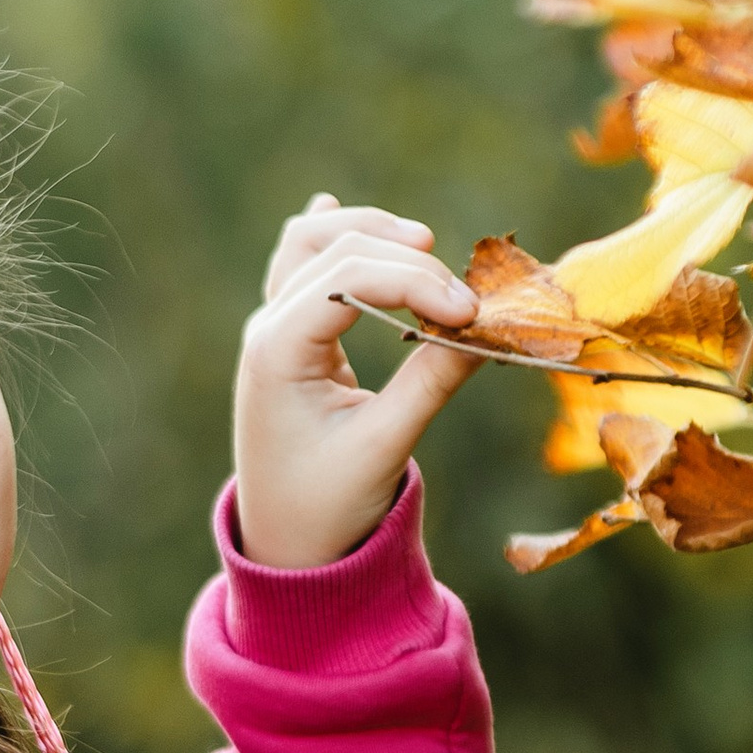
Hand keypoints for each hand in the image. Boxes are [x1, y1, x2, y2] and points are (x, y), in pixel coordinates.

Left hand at [233, 193, 478, 569]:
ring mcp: (275, 329)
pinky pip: (302, 266)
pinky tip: (337, 206)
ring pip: (309, 242)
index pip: (348, 276)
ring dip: (366, 232)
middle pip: (334, 247)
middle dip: (406, 260)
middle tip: (465, 302)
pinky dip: (330, 237)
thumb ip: (431, 381)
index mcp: (276, 352)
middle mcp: (267, 329)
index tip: (471, 312)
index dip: (416, 282)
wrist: (286, 546)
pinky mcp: (294, 338)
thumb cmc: (326, 506)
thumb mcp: (383, 446)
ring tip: (423, 245)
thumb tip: (484, 327)